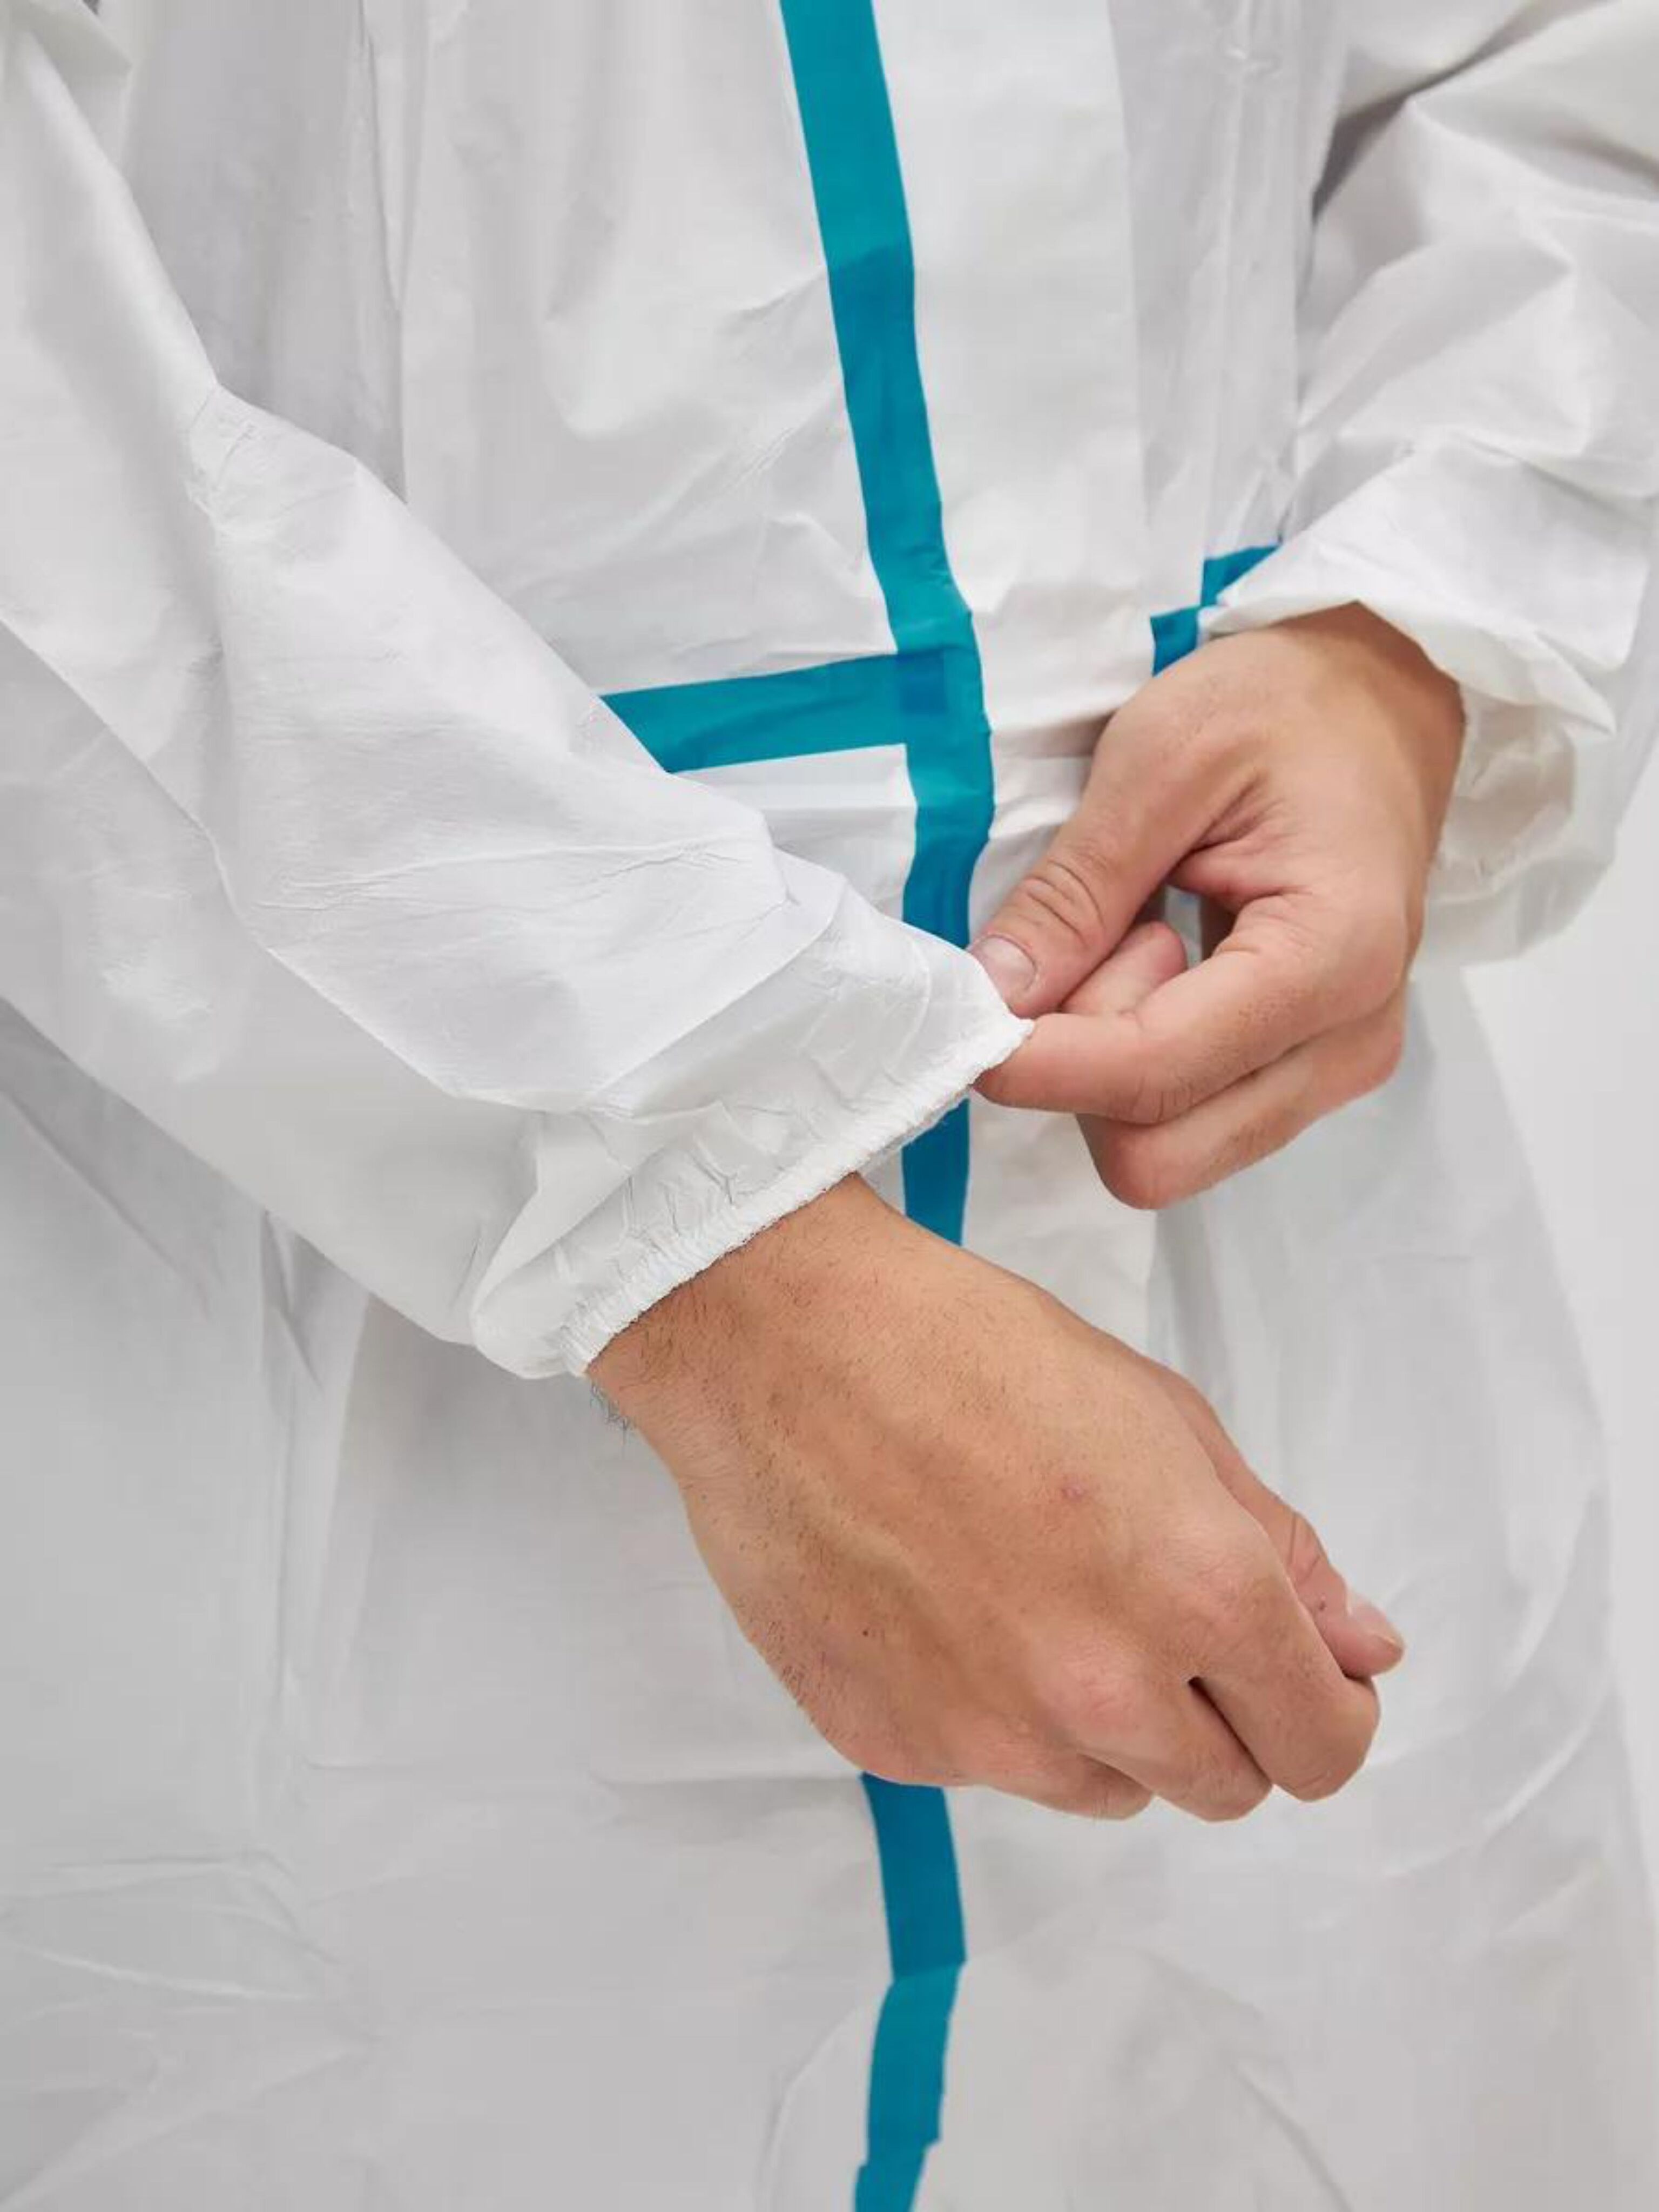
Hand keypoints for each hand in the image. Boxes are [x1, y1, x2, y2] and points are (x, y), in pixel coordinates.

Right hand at [594, 1178, 1402, 1821]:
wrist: (782, 1345)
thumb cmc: (976, 1351)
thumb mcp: (1166, 1419)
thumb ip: (1283, 1553)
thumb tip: (1366, 1651)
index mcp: (1200, 1592)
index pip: (1325, 1748)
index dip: (1328, 1708)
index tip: (1301, 1673)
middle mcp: (1105, 1692)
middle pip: (1223, 1788)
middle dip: (1218, 1718)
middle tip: (1154, 1616)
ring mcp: (991, 1738)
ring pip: (1106, 1787)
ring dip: (1103, 1723)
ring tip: (1028, 1591)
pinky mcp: (896, 1750)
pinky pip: (987, 1766)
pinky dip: (988, 1710)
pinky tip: (941, 1600)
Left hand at [973, 607, 1463, 1205]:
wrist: (1381, 693)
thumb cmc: (1283, 704)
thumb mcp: (1161, 757)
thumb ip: (1075, 889)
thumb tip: (993, 998)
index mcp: (1332, 959)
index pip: (1154, 1075)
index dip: (1041, 1064)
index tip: (969, 1013)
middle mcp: (1349, 1043)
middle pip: (1158, 1155)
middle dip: (1086, 1072)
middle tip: (1100, 942)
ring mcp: (1336, 1066)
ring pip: (1167, 1150)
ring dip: (1113, 1062)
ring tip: (1144, 931)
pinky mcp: (1310, 1067)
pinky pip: (1191, 1115)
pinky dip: (1142, 1058)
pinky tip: (1165, 957)